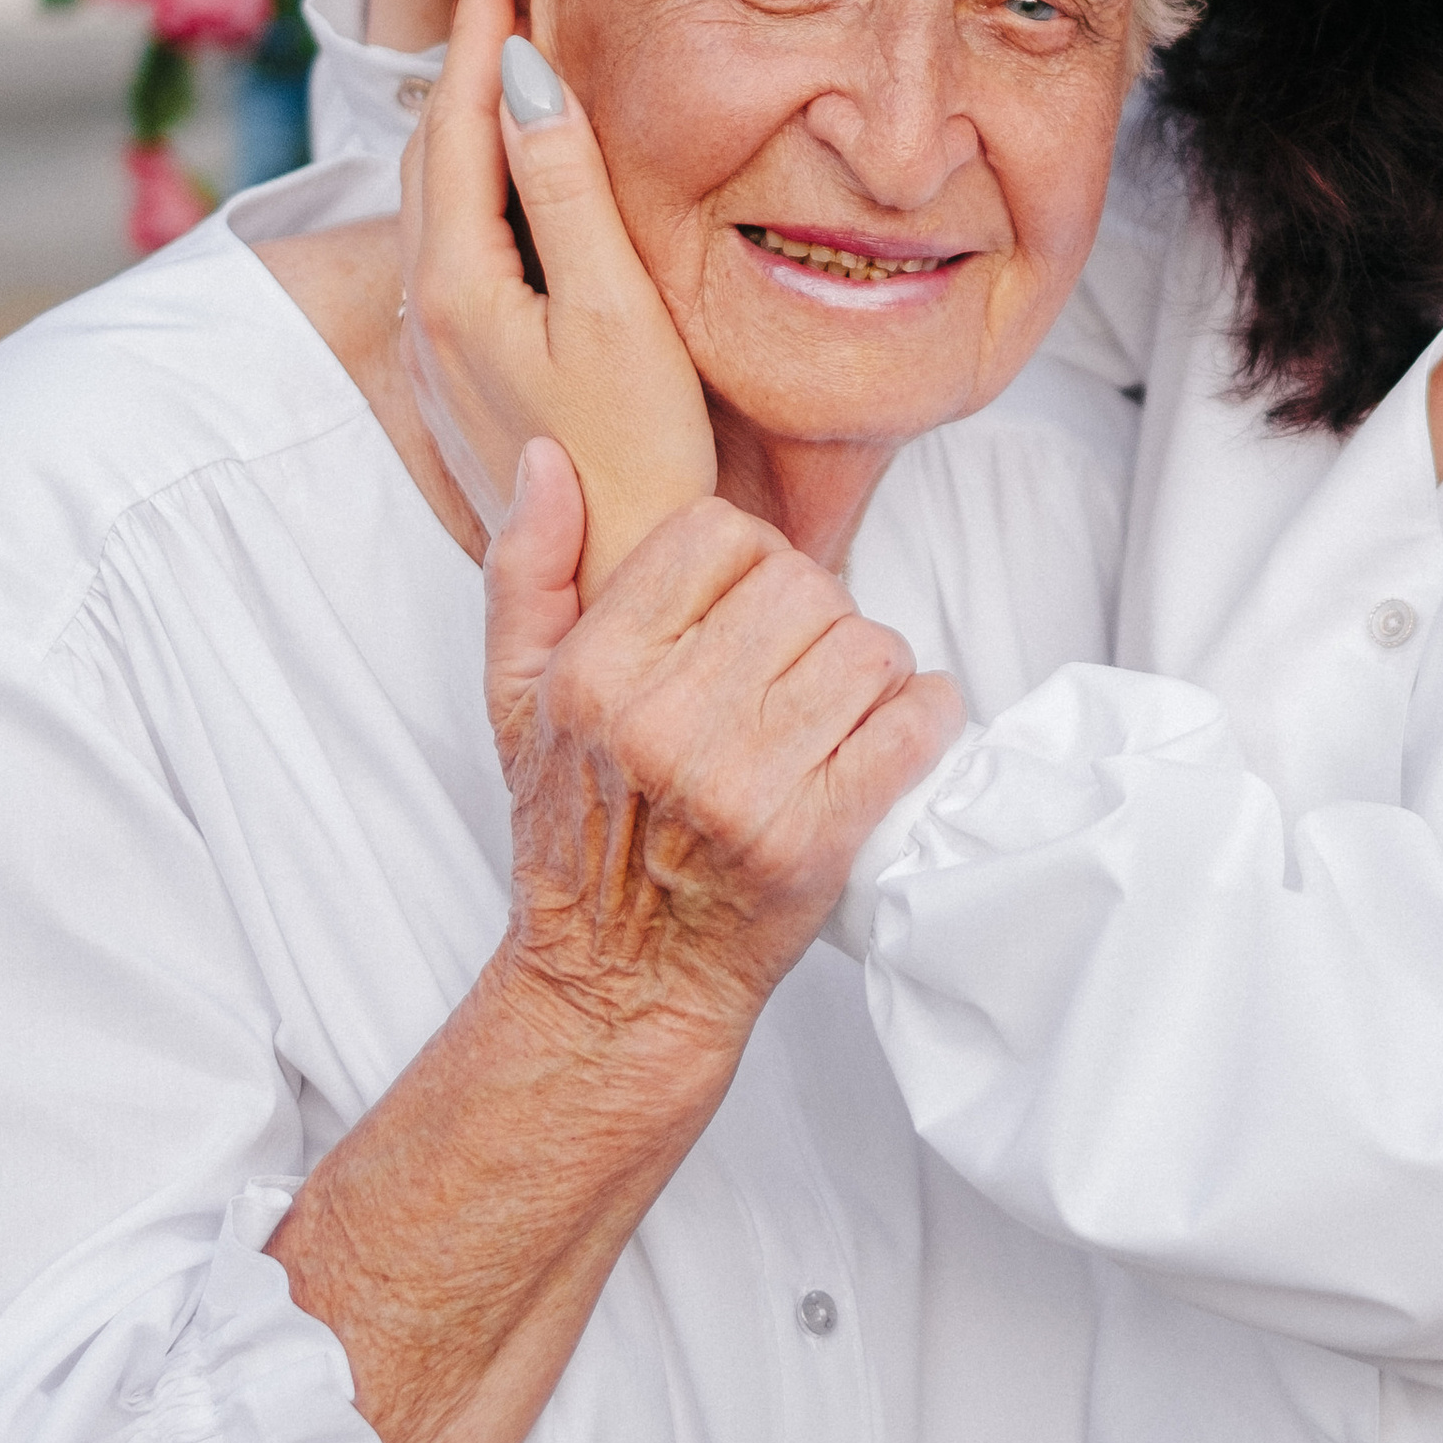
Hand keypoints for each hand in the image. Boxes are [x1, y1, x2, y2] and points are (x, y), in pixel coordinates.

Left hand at [400, 0, 715, 593]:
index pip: (451, 125)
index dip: (474, 38)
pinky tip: (509, 169)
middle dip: (456, 63)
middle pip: (427, 154)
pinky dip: (474, 179)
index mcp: (453, 284)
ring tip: (497, 54)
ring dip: (460, 121)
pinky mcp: (464, 370)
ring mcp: (438, 346)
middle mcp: (425, 310)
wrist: (619, 572)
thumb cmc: (637, 448)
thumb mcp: (613, 305)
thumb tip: (524, 75)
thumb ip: (563, 186)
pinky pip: (454, 242)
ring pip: (434, 200)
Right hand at [486, 440, 962, 1048]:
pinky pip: (913, 722)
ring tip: (838, 709)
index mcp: (596, 673)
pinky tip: (898, 732)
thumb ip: (527, 570)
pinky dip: (926, 716)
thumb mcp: (516, 700)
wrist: (618, 985)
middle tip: (798, 668)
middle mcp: (665, 724)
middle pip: (805, 584)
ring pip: (868, 645)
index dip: (749, 563)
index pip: (720, 535)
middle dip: (817, 618)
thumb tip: (551, 457)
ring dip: (873, 669)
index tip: (746, 613)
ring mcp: (744, 785)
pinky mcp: (816, 838)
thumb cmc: (575, 834)